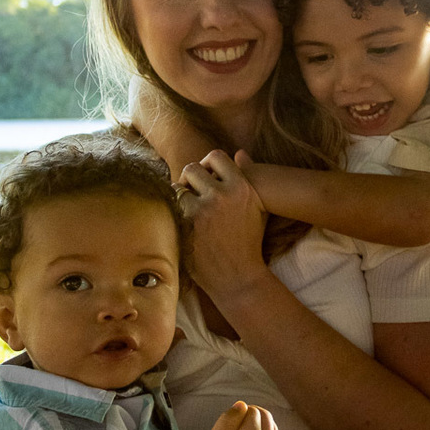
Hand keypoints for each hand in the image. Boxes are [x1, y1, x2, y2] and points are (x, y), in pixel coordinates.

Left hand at [176, 150, 268, 300]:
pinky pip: (171, 207)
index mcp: (241, 187)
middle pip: (191, 168)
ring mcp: (203, 210)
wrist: (239, 276)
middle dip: (189, 180)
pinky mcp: (187, 226)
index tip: (207, 178)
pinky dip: (174, 211)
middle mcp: (222, 195)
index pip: (215, 156)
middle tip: (192, 193)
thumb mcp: (258, 206)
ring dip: (179, 195)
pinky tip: (182, 221)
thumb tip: (241, 152)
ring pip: (177, 187)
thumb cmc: (250, 240)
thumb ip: (249, 175)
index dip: (208, 165)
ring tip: (187, 208)